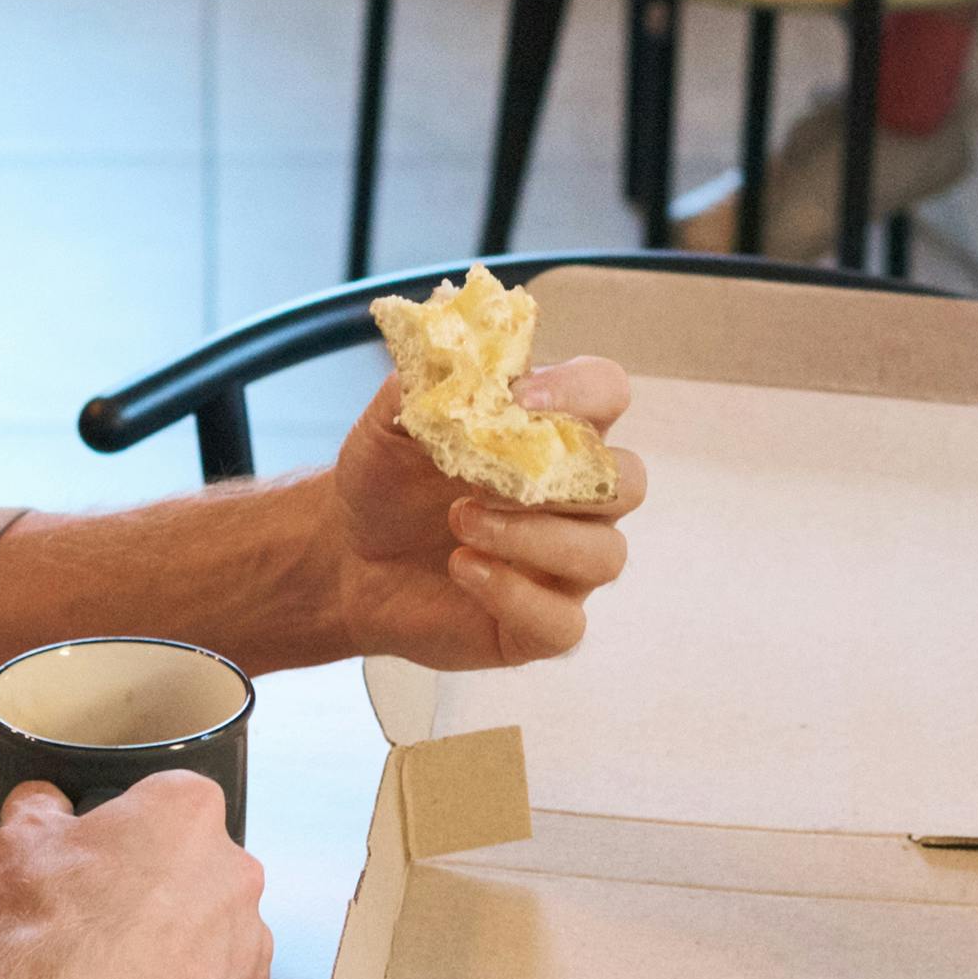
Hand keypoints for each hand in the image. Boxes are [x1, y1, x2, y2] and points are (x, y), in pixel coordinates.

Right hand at [0, 776, 276, 978]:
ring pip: (219, 935)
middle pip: (202, 870)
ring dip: (184, 948)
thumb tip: (45, 802)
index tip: (104, 861)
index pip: (170, 804)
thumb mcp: (19, 842)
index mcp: (189, 812)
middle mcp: (236, 870)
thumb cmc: (43, 927)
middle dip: (164, 891)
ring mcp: (252, 941)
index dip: (132, 833)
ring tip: (125, 978)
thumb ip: (42, 807)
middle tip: (111, 923)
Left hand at [321, 358, 634, 671]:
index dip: (580, 391)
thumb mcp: (390, 422)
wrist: (346, 556)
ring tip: (460, 521)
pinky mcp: (541, 625)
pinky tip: (464, 570)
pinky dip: (515, 594)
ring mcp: (564, 566)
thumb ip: (422, 383)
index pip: (608, 392)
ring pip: (605, 554)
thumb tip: (448, 352)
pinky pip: (566, 623)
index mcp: (553, 433)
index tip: (517, 399)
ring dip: (534, 537)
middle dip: (567, 481)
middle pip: (631, 481)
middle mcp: (575, 499)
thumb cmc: (386, 482)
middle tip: (487, 479)